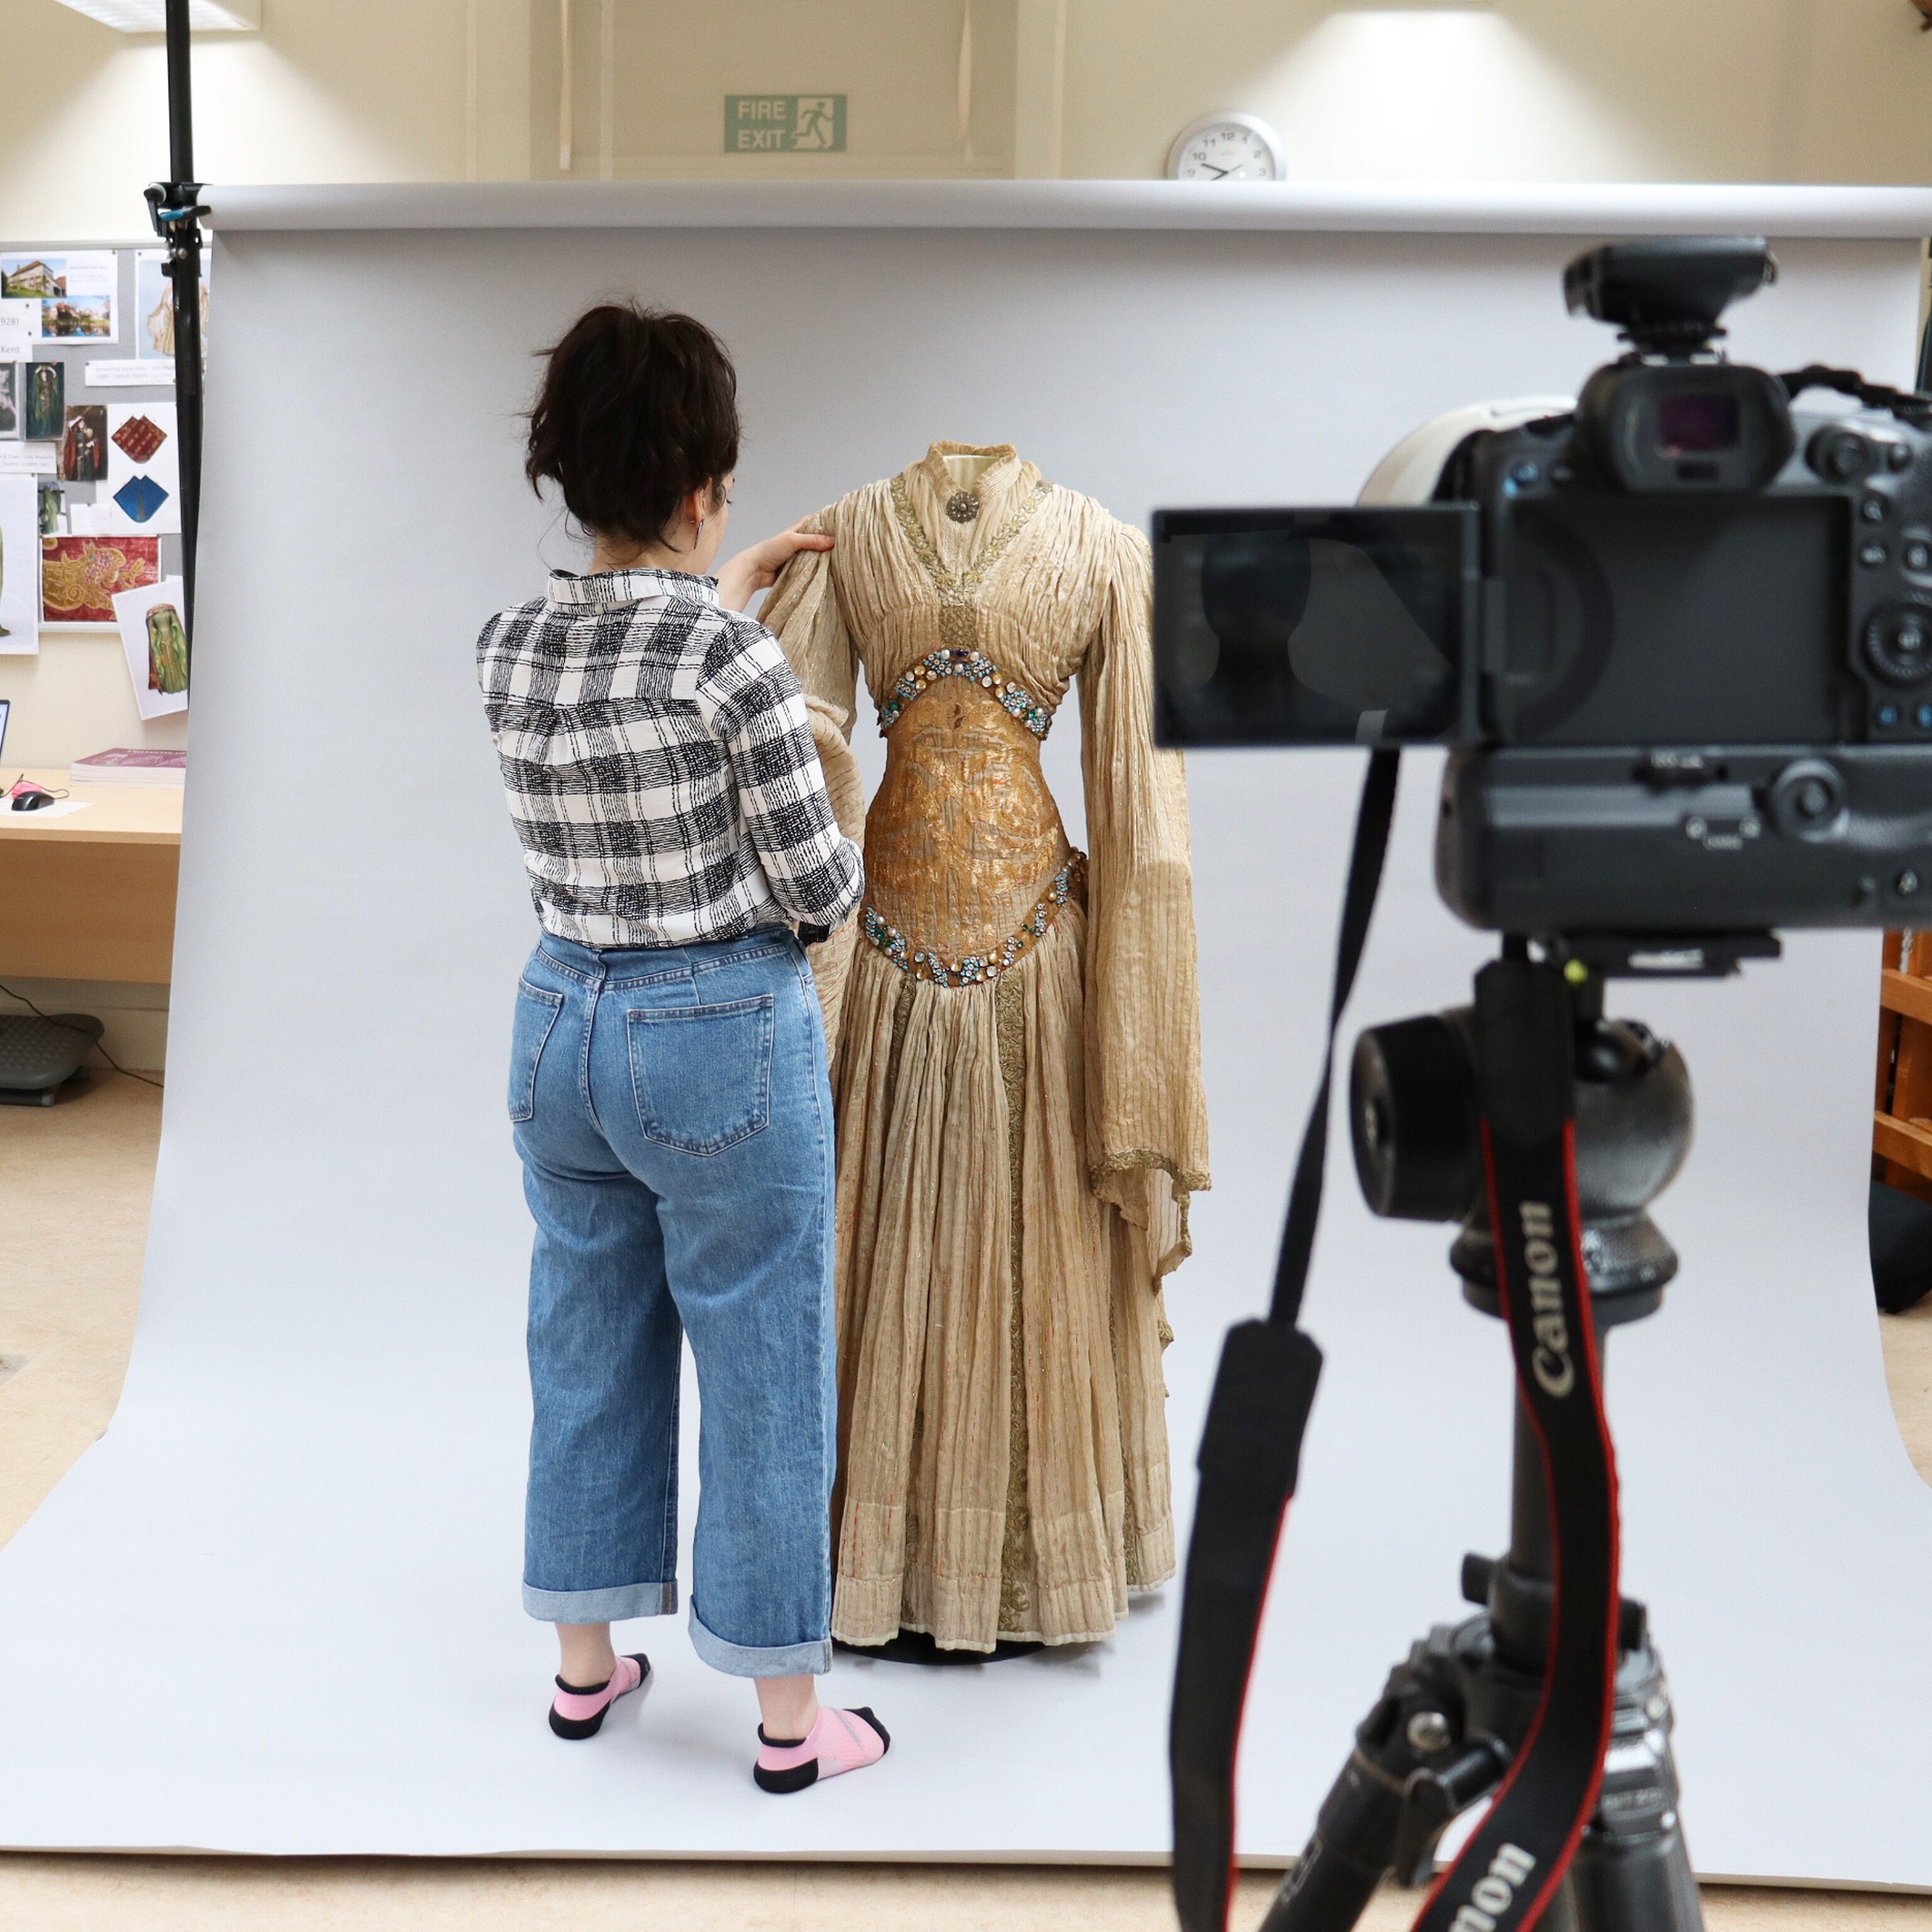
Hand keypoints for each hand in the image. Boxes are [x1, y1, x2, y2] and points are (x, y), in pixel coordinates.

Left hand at [715, 521, 833, 612]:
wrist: (756, 570)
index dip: (829, 522)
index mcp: (799, 530)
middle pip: (821, 540)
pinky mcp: (799, 570)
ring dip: (826, 559)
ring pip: (818, 556)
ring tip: (843, 559)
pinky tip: (831, 572)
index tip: (844, 524)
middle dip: (831, 543)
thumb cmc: (770, 550)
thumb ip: (812, 540)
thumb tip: (833, 541)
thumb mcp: (792, 541)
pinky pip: (813, 570)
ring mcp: (801, 557)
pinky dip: (819, 571)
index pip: (818, 522)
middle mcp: (802, 542)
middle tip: (847, 545)